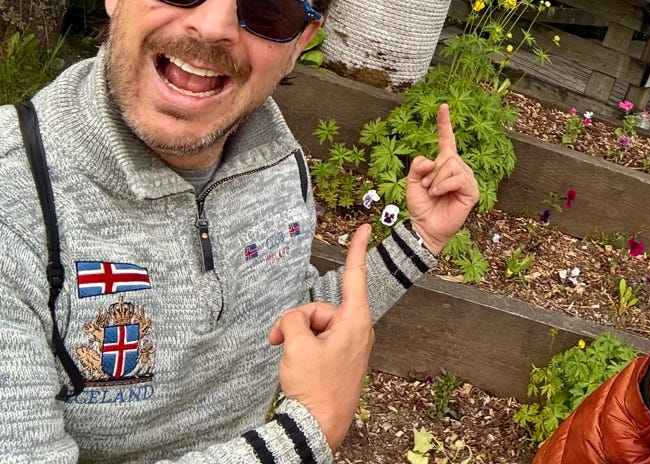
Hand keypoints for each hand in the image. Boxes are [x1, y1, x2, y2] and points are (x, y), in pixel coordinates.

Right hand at [269, 224, 373, 448]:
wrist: (317, 426)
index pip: (356, 276)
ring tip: (288, 359)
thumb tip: (293, 321)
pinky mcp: (340, 358)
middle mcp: (356, 330)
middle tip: (278, 342)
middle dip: (297, 322)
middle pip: (321, 308)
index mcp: (355, 321)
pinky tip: (295, 366)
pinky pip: (318, 342)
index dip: (358, 249)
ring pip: (315, 326)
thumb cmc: (315, 388)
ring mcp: (349, 345)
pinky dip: (303, 349)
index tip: (367, 227)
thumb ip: (293, 322)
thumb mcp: (296, 347)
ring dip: (296, 339)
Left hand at [405, 104, 479, 254]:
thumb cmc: (420, 205)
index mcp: (444, 163)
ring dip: (436, 180)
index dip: (444, 123)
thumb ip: (418, 165)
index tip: (443, 105)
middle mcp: (458, 168)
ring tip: (433, 193)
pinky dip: (443, 185)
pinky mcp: (472, 191)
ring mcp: (467, 179)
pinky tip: (439, 194)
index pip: (447, 139)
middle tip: (427, 187)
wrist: (424, 227)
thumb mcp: (411, 181)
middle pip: (446, 155)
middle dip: (431, 171)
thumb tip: (433, 160)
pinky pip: (457, 178)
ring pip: (451, 165)